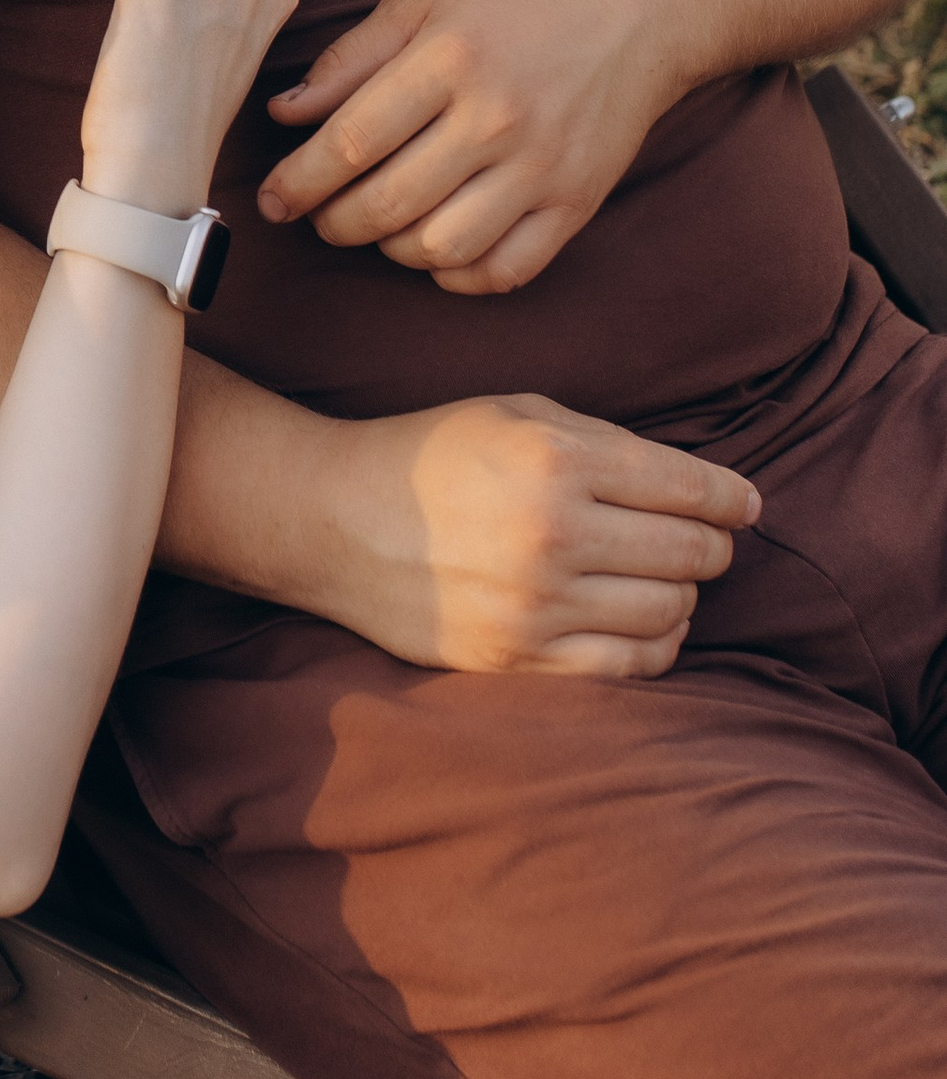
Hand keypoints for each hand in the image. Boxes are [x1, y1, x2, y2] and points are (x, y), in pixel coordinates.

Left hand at [259, 0, 676, 292]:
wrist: (638, 13)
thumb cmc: (515, 5)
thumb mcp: (423, 5)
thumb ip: (348, 61)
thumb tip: (282, 116)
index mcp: (450, 59)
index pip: (350, 143)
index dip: (297, 183)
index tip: (273, 200)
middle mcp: (498, 118)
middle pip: (386, 205)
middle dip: (334, 223)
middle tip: (320, 216)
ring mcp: (543, 168)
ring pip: (439, 249)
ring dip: (391, 250)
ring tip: (380, 224)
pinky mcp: (577, 204)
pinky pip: (502, 272)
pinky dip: (456, 276)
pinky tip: (437, 246)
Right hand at [309, 392, 758, 677]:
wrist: (333, 519)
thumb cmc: (431, 454)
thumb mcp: (516, 414)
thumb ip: (607, 443)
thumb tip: (707, 490)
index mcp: (557, 460)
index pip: (689, 489)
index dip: (733, 498)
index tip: (745, 505)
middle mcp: (553, 534)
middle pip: (691, 554)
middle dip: (710, 545)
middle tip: (699, 538)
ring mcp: (536, 605)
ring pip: (670, 612)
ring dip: (681, 594)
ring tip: (660, 577)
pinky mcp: (518, 659)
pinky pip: (630, 665)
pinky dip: (656, 643)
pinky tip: (641, 620)